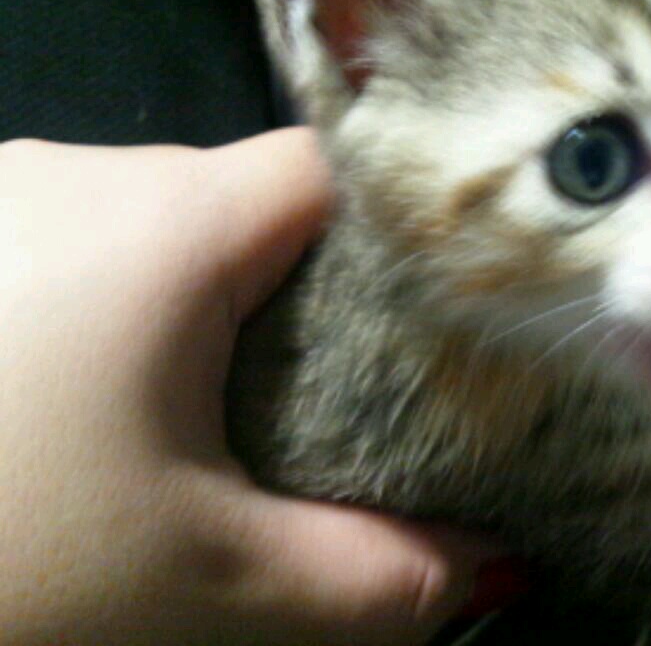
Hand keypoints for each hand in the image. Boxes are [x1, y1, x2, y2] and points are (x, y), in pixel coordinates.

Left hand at [0, 129, 502, 644]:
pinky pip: (68, 246)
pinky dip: (101, 310)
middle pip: (245, 205)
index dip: (397, 240)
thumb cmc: (6, 555)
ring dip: (189, 310)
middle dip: (293, 298)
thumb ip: (375, 575)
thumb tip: (496, 571)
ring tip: (187, 420)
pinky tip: (73, 404)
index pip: (333, 175)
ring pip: (153, 227)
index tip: (427, 325)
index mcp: (166, 220)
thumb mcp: (207, 583)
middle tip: (313, 404)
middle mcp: (76, 172)